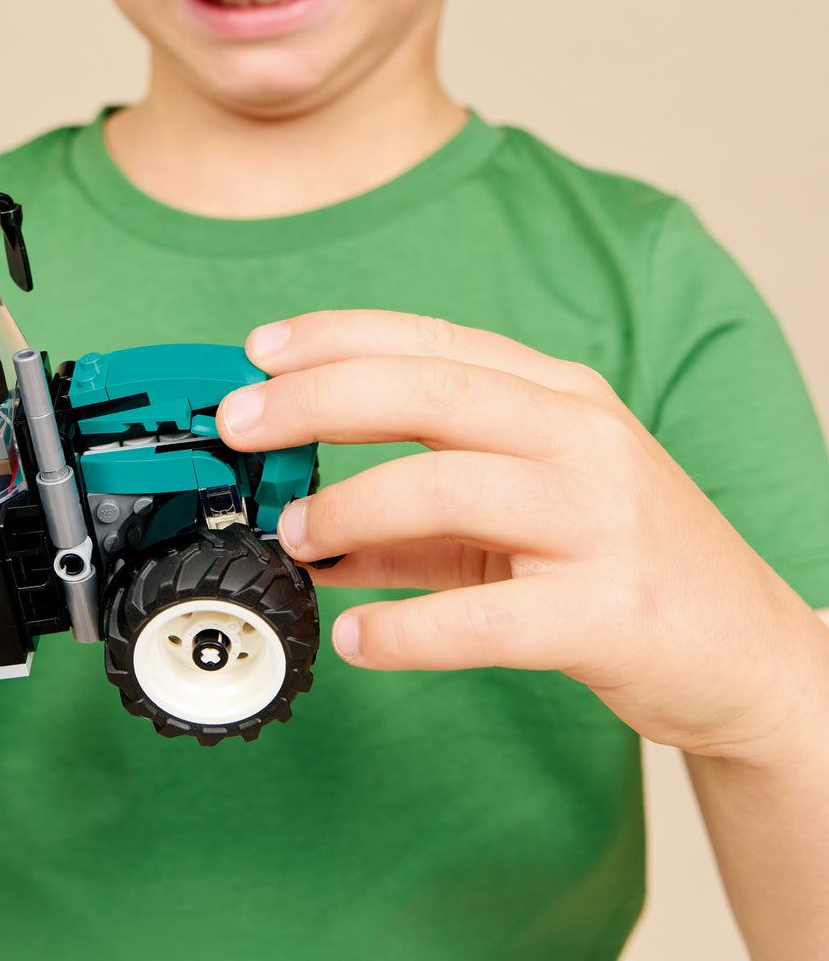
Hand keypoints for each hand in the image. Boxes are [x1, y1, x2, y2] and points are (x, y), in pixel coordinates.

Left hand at [217, 310, 828, 764]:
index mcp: (560, 397)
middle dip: (318, 400)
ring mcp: (602, 520)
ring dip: (349, 508)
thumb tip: (310, 533)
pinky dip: (405, 627)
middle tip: (244, 425)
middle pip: (430, 391)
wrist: (744, 650)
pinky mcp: (611, 611)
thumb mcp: (520, 516)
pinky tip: (359, 637)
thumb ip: (416, 522)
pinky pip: (484, 614)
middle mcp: (583, 439)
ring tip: (295, 536)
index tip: (262, 350)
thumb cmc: (620, 562)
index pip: (435, 342)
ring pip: (448, 486)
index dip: (340, 338)